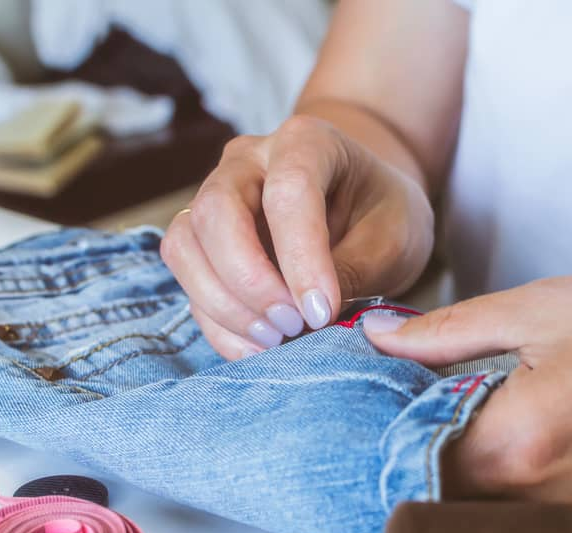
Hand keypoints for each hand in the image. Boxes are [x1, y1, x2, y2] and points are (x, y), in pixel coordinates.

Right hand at [161, 115, 433, 359]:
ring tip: (276, 339)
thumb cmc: (380, 213)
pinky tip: (257, 346)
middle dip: (249, 281)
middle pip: (215, 213)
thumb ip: (353, 271)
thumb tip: (307, 318)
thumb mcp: (392, 238)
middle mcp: (247, 162)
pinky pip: (188, 281)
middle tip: (292, 326)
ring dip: (223, 305)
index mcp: (305, 142)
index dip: (301, 259)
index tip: (322, 312)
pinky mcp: (203, 241)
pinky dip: (218, 324)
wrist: (359, 203)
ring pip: (184, 247)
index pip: (288, 192)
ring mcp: (216, 199)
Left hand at [364, 277, 571, 501]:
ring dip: (432, 464)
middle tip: (378, 411)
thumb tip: (376, 334)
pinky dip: (470, 472)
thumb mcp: (533, 314)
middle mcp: (532, 490)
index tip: (353, 410)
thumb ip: (445, 331)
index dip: (373, 436)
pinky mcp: (563, 502)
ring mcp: (552, 504)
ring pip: (462, 499)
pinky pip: (496, 499)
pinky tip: (463, 437)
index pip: (410, 460)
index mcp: (517, 442)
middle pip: (431, 489)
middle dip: (398, 451)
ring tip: (417, 419)